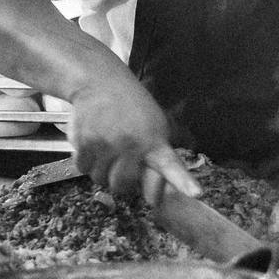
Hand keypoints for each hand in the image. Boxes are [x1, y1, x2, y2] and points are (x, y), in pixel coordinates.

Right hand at [66, 78, 200, 205]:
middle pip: (122, 186)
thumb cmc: (132, 107)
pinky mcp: (84, 141)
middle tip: (120, 164)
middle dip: (120, 182)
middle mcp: (132, 145)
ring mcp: (106, 144)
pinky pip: (82, 168)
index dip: (183, 182)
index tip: (196, 193)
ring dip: (102, 170)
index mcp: (155, 142)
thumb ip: (155, 158)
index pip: (171, 166)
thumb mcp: (154, 125)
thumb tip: (152, 197)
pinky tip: (93, 143)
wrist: (100, 82)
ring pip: (100, 179)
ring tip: (106, 148)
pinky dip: (85, 162)